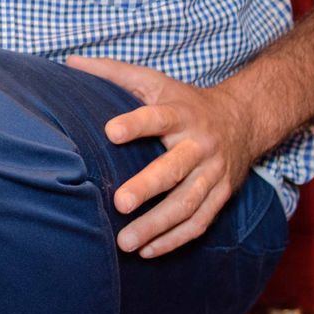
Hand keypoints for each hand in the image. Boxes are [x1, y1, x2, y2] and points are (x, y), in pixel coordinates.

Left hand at [67, 56, 260, 257]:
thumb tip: (70, 61)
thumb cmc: (184, 101)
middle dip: (147, 188)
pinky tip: (148, 252)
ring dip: (157, 226)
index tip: (109, 132)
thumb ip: (113, 73)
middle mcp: (200, 145)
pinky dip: (175, 240)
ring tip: (126, 242)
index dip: (135, 124)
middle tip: (118, 203)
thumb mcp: (154, 81)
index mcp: (181, 114)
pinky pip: (199, 223)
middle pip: (174, 169)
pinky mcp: (222, 196)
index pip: (157, 118)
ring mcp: (214, 174)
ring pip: (188, 204)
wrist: (243, 119)